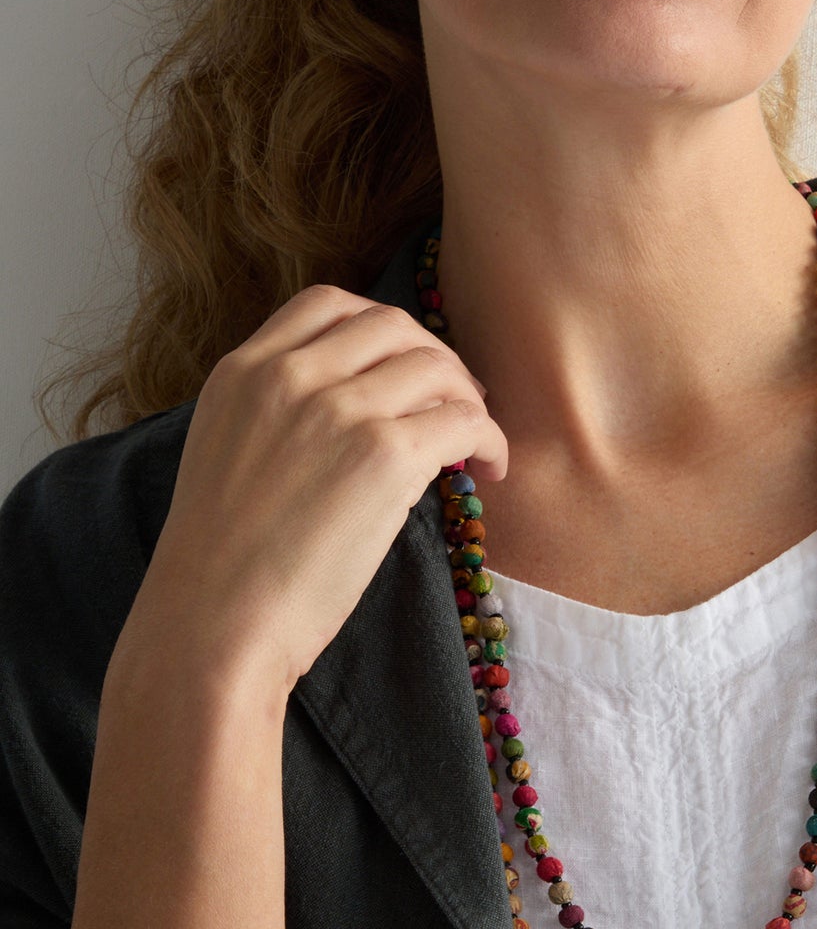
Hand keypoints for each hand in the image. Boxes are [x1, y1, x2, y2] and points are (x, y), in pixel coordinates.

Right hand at [118, 281, 508, 701]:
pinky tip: (490, 471)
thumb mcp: (226, 455)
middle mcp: (290, 375)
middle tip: (458, 399)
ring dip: (469, 397)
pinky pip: (465, 421)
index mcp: (242, 372)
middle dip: (435, 356)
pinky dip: (490, 440)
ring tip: (476, 441)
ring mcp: (339, 410)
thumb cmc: (221, 567)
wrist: (213, 623)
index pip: (327, 305)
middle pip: (391, 325)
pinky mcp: (386, 455)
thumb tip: (351, 411)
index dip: (381, 328)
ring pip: (435, 366)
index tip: (406, 363)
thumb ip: (276, 415)